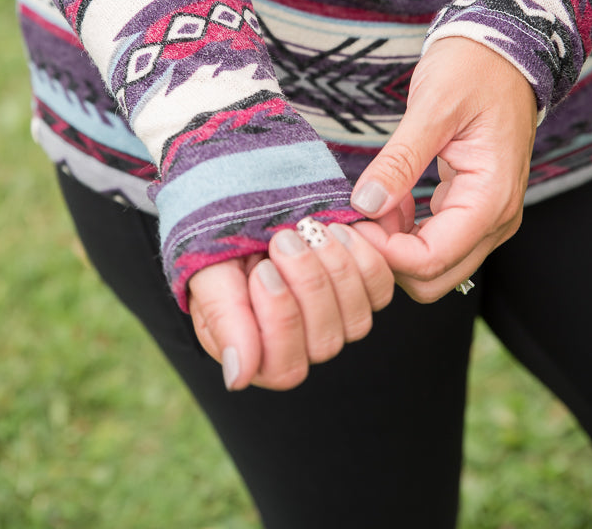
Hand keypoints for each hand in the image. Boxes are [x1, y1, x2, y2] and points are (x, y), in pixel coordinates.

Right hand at [188, 223, 392, 390]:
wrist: (248, 214)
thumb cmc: (221, 250)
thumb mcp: (211, 277)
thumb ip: (224, 322)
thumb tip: (237, 378)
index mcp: (259, 357)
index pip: (285, 366)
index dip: (279, 317)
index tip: (262, 268)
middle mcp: (304, 348)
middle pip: (325, 341)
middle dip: (307, 283)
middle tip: (283, 237)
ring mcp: (338, 322)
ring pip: (357, 320)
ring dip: (335, 268)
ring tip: (309, 227)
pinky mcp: (364, 293)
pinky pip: (379, 289)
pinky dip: (364, 257)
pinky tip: (338, 229)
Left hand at [350, 37, 537, 301]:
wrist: (500, 51)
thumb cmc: (473, 71)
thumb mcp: (431, 108)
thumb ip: (399, 160)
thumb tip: (365, 203)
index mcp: (491, 198)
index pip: (432, 260)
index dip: (384, 254)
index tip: (352, 223)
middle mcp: (494, 219)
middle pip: (433, 278)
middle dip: (387, 258)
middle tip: (354, 219)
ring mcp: (484, 218)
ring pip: (432, 265)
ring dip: (393, 246)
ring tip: (369, 202)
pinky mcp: (469, 209)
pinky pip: (433, 241)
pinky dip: (404, 232)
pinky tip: (387, 199)